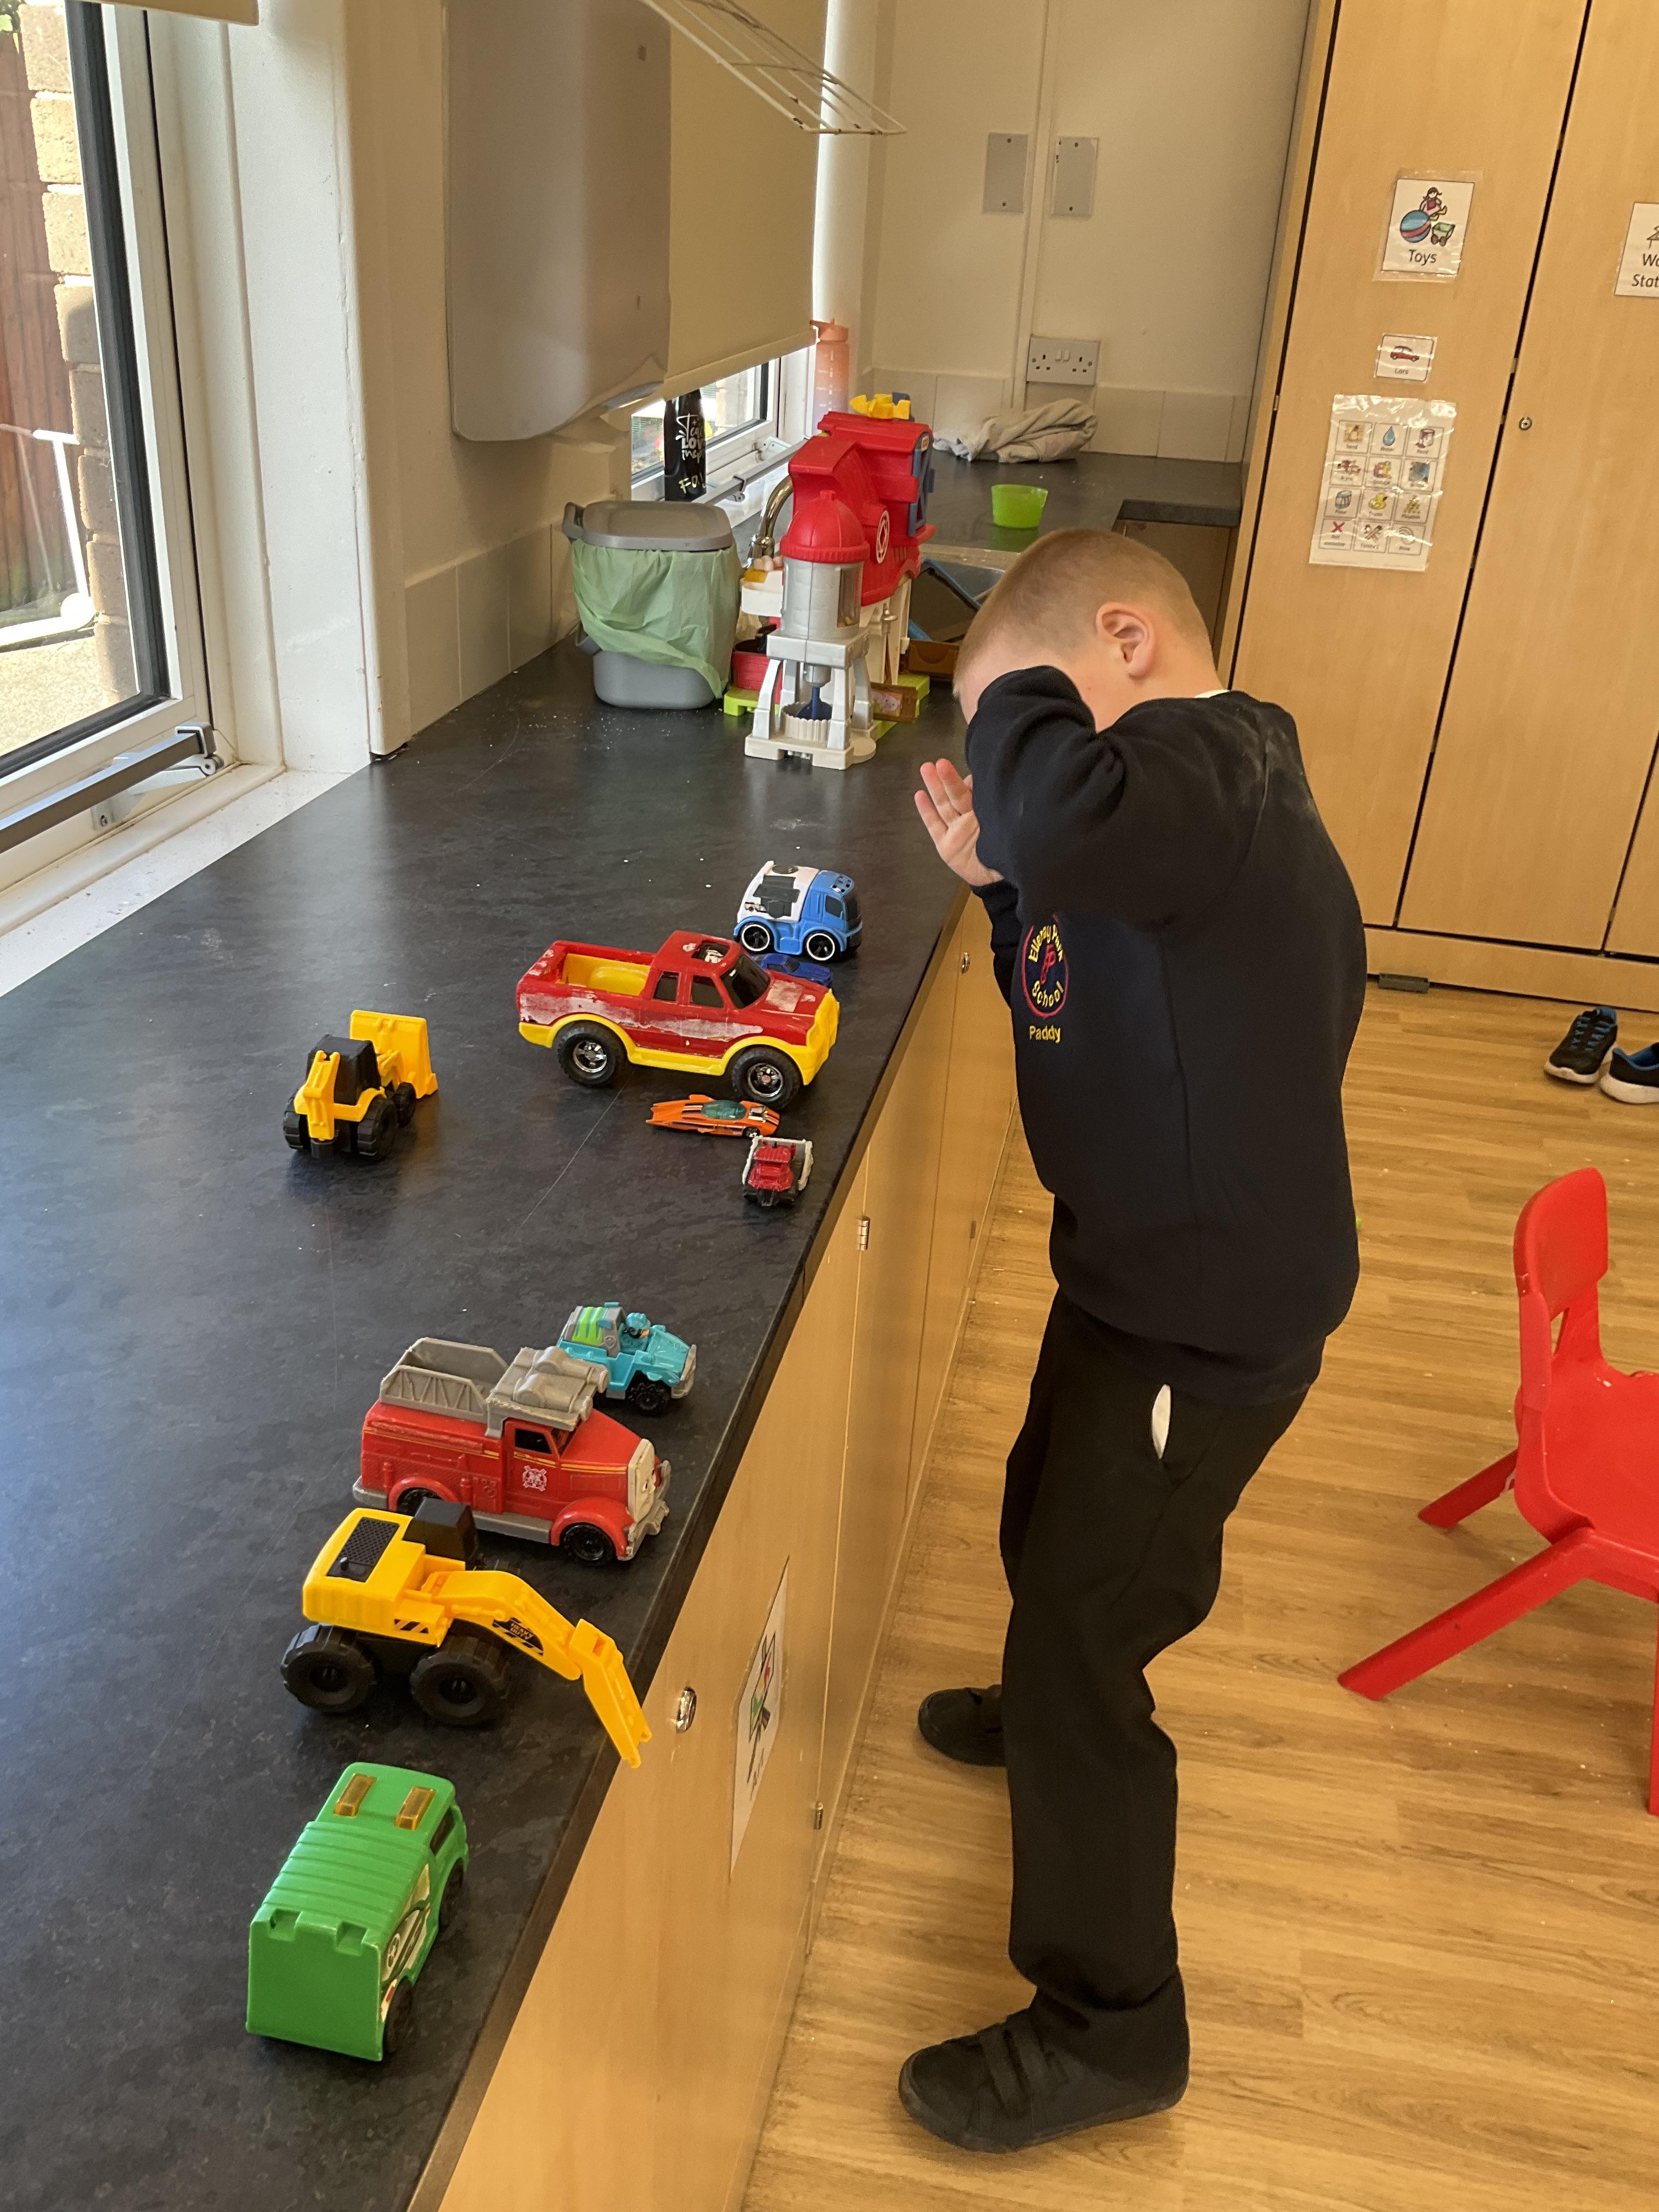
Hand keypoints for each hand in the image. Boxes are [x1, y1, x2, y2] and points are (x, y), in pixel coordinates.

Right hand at [914, 759, 1001, 887]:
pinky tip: (919, 795)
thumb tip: (984, 784)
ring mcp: (956, 831)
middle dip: (948, 779)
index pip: (974, 793)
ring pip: (945, 806)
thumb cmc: (1006, 847)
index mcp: (984, 813)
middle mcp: (969, 819)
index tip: (967, 769)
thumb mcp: (1004, 821)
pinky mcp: (946, 845)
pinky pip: (934, 825)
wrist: (997, 879)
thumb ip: (996, 805)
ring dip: (935, 788)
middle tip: (939, 762)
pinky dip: (927, 811)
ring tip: (926, 769)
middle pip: (957, 796)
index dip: (969, 782)